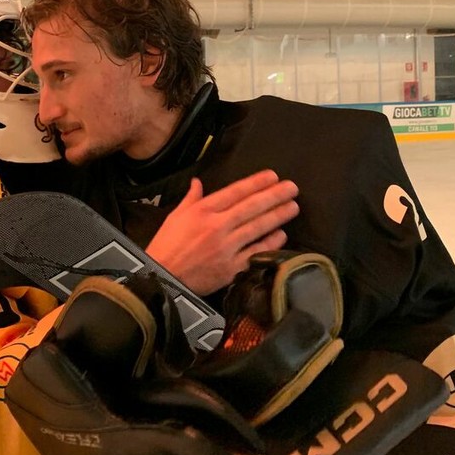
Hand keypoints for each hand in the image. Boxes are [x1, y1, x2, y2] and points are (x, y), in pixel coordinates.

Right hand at [146, 170, 296, 295]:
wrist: (161, 279)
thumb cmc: (166, 246)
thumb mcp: (175, 216)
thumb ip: (191, 198)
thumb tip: (198, 182)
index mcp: (202, 211)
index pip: (235, 192)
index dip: (256, 183)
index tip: (273, 175)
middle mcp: (217, 226)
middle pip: (252, 207)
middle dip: (274, 195)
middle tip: (292, 187)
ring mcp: (226, 248)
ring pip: (258, 227)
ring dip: (278, 216)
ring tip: (293, 206)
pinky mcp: (231, 268)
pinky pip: (256, 252)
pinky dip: (270, 243)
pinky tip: (281, 234)